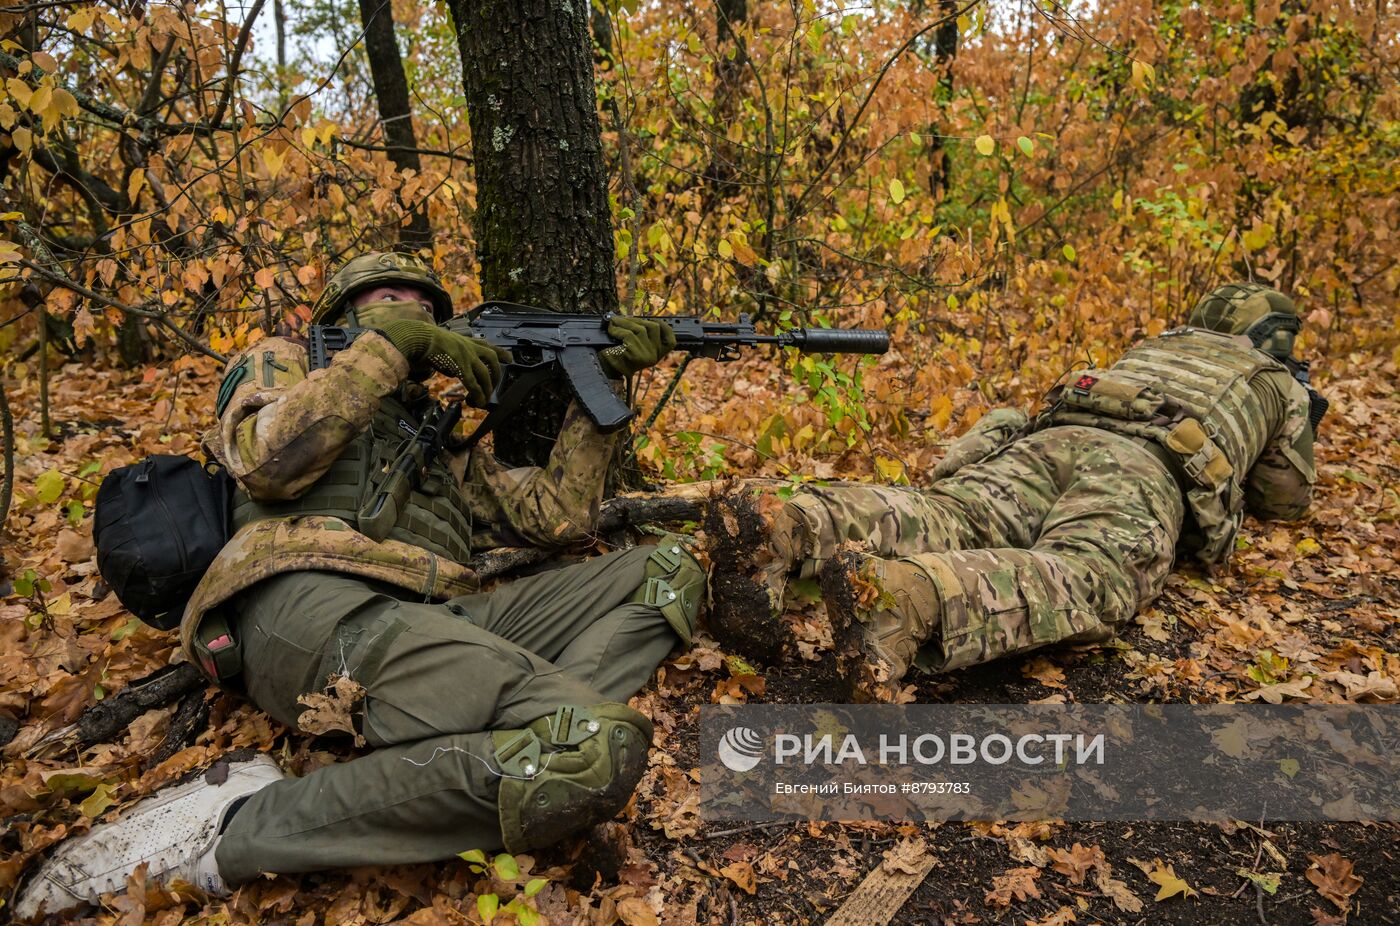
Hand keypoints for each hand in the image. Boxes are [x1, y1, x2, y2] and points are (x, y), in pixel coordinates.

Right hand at [379, 320, 510, 405]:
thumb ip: (453, 358)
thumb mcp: (444, 346)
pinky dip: (478, 393)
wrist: (418, 338)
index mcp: (465, 340)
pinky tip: (479, 400)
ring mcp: (466, 356)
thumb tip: (454, 372)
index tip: (509, 358)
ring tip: (487, 397)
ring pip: (485, 373)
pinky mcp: (460, 366)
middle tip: (496, 383)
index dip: (500, 352)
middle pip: (492, 358)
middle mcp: (469, 346)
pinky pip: (473, 383)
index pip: (486, 344)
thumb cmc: (424, 341)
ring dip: (488, 386)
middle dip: (497, 372)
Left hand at [600, 316, 676, 377]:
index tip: (652, 319)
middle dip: (636, 320)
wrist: (604, 370)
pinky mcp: (636, 355)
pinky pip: (628, 334)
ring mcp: (646, 357)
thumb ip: (642, 335)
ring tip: (614, 323)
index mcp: (657, 356)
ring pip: (640, 329)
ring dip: (624, 322)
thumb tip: (639, 317)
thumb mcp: (633, 346)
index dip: (664, 327)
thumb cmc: (616, 356)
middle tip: (622, 318)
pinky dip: (618, 329)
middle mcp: (654, 357)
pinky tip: (611, 330)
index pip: (670, 341)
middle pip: (654, 328)